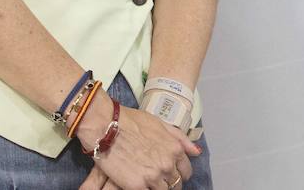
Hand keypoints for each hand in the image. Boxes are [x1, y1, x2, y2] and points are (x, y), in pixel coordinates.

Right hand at [75, 97, 198, 189]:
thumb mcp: (160, 124)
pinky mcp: (137, 186)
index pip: (186, 170)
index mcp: (175, 149)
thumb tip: (196, 151)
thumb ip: (180, 138)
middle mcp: (168, 164)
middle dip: (170, 182)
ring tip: (149, 183)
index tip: (172, 174)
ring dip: (159, 188)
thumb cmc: (132, 121)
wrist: (107, 127)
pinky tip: (140, 185)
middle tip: (159, 180)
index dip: (180, 173)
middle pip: (176, 183)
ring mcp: (153, 176)